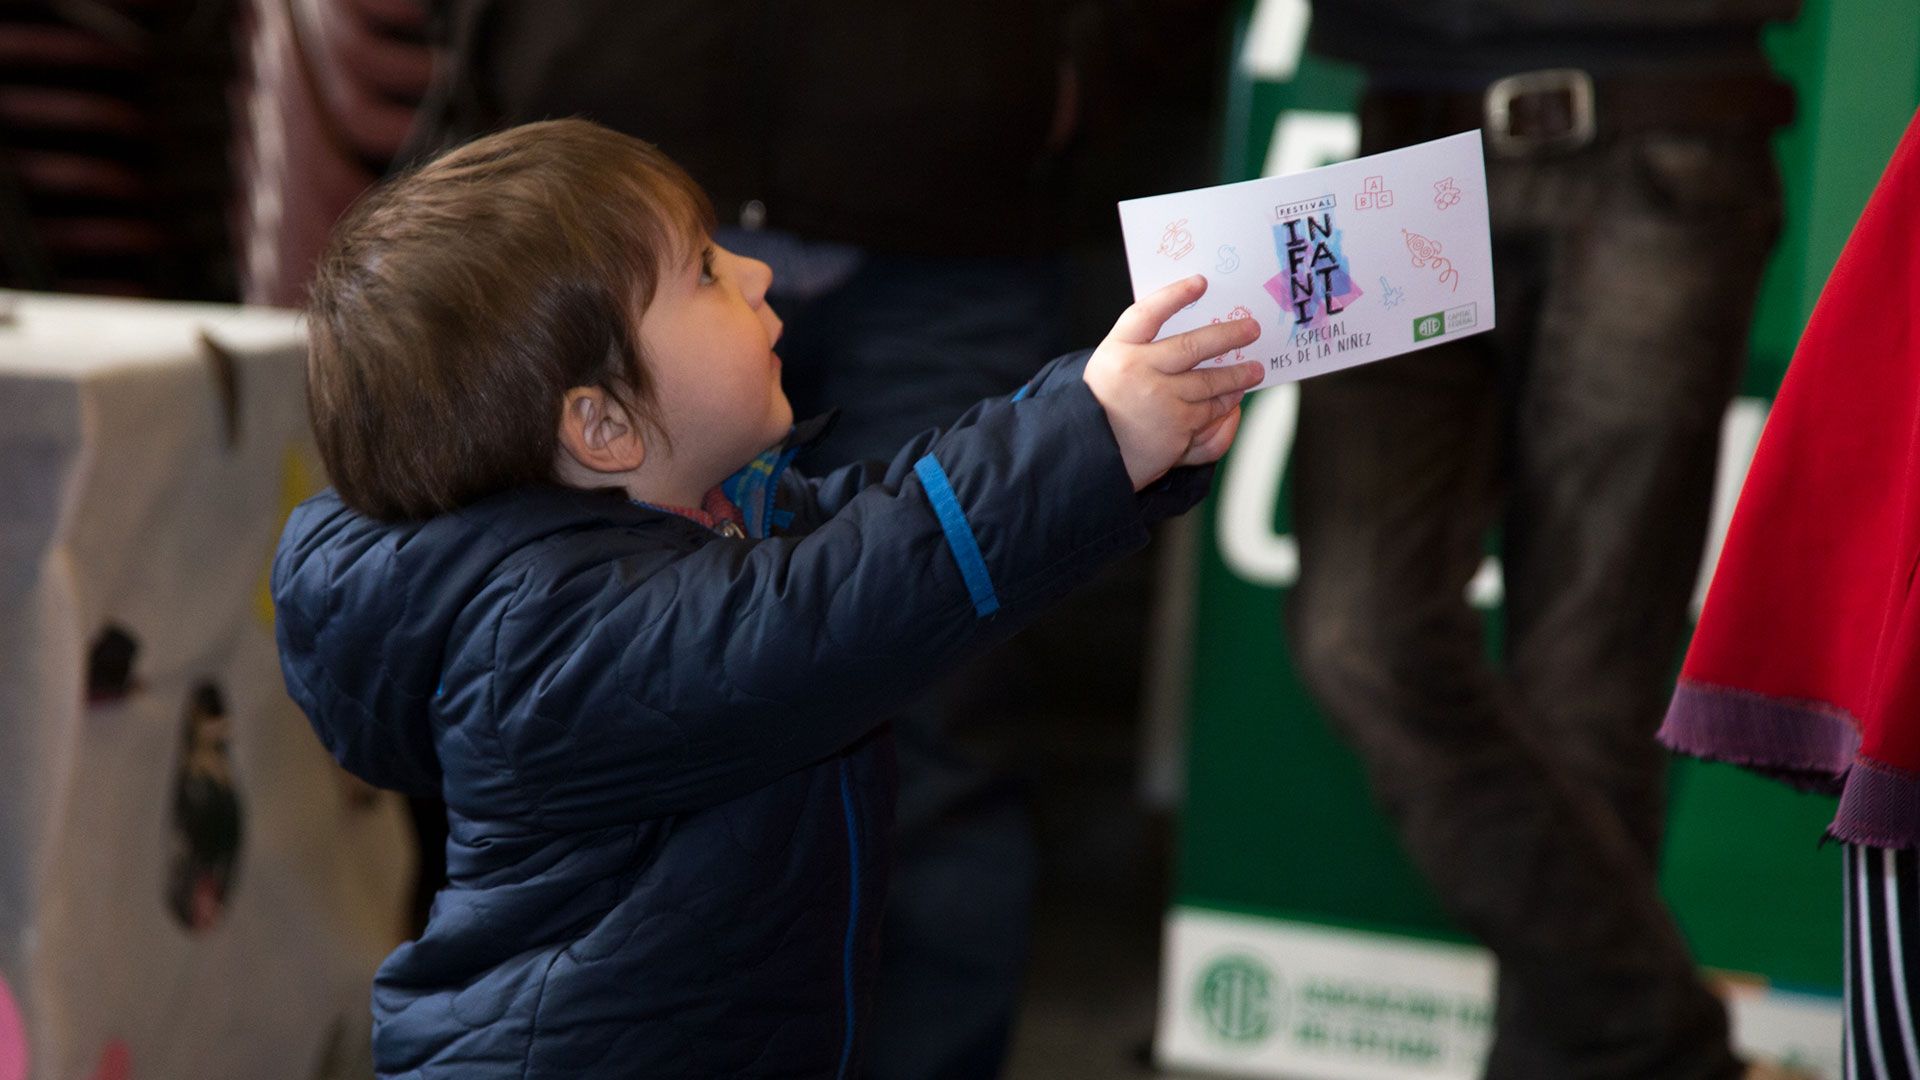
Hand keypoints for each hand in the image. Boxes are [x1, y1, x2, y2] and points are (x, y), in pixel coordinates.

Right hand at [1083, 275, 1263, 490]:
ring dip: (1237, 377)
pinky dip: (1226, 410)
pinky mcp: (1177, 432)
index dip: (1174, 296)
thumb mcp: (1111, 367)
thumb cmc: (1105, 405)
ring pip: (1211, 384)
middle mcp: (1140, 373)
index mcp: (1118, 352)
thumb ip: (1142, 348)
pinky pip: (1210, 416)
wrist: (1092, 455)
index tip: (1200, 283)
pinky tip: (1235, 403)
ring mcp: (1161, 403)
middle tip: (1251, 329)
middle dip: (1228, 336)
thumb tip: (1196, 338)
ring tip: (1253, 371)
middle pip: (1193, 346)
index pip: (1146, 314)